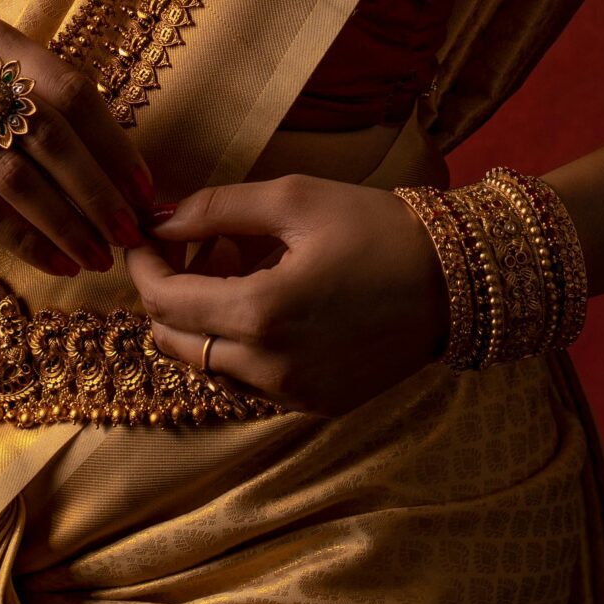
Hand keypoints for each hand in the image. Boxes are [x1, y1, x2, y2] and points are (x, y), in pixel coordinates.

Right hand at [0, 11, 156, 277]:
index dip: (114, 145)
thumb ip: (54, 123)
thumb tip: (134, 186)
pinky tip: (54, 262)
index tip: (144, 193)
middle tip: (128, 233)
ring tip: (95, 256)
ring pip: (13, 175)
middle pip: (46, 131)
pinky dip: (25, 240)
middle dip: (96, 191)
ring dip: (65, 224)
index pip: (71, 90)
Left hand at [125, 174, 450, 415]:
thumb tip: (159, 219)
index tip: (148, 236)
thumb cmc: (379, 229)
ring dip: (202, 322)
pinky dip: (238, 347)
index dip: (143, 265)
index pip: (163, 301)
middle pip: (174, 340)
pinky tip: (267, 306)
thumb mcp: (296, 198)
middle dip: (169, 293)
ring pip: (206, 366)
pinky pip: (247, 383)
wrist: (459, 281)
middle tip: (197, 248)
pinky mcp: (314, 405)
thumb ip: (216, 208)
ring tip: (238, 272)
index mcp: (261, 312)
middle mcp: (270, 367)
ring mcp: (293, 394)